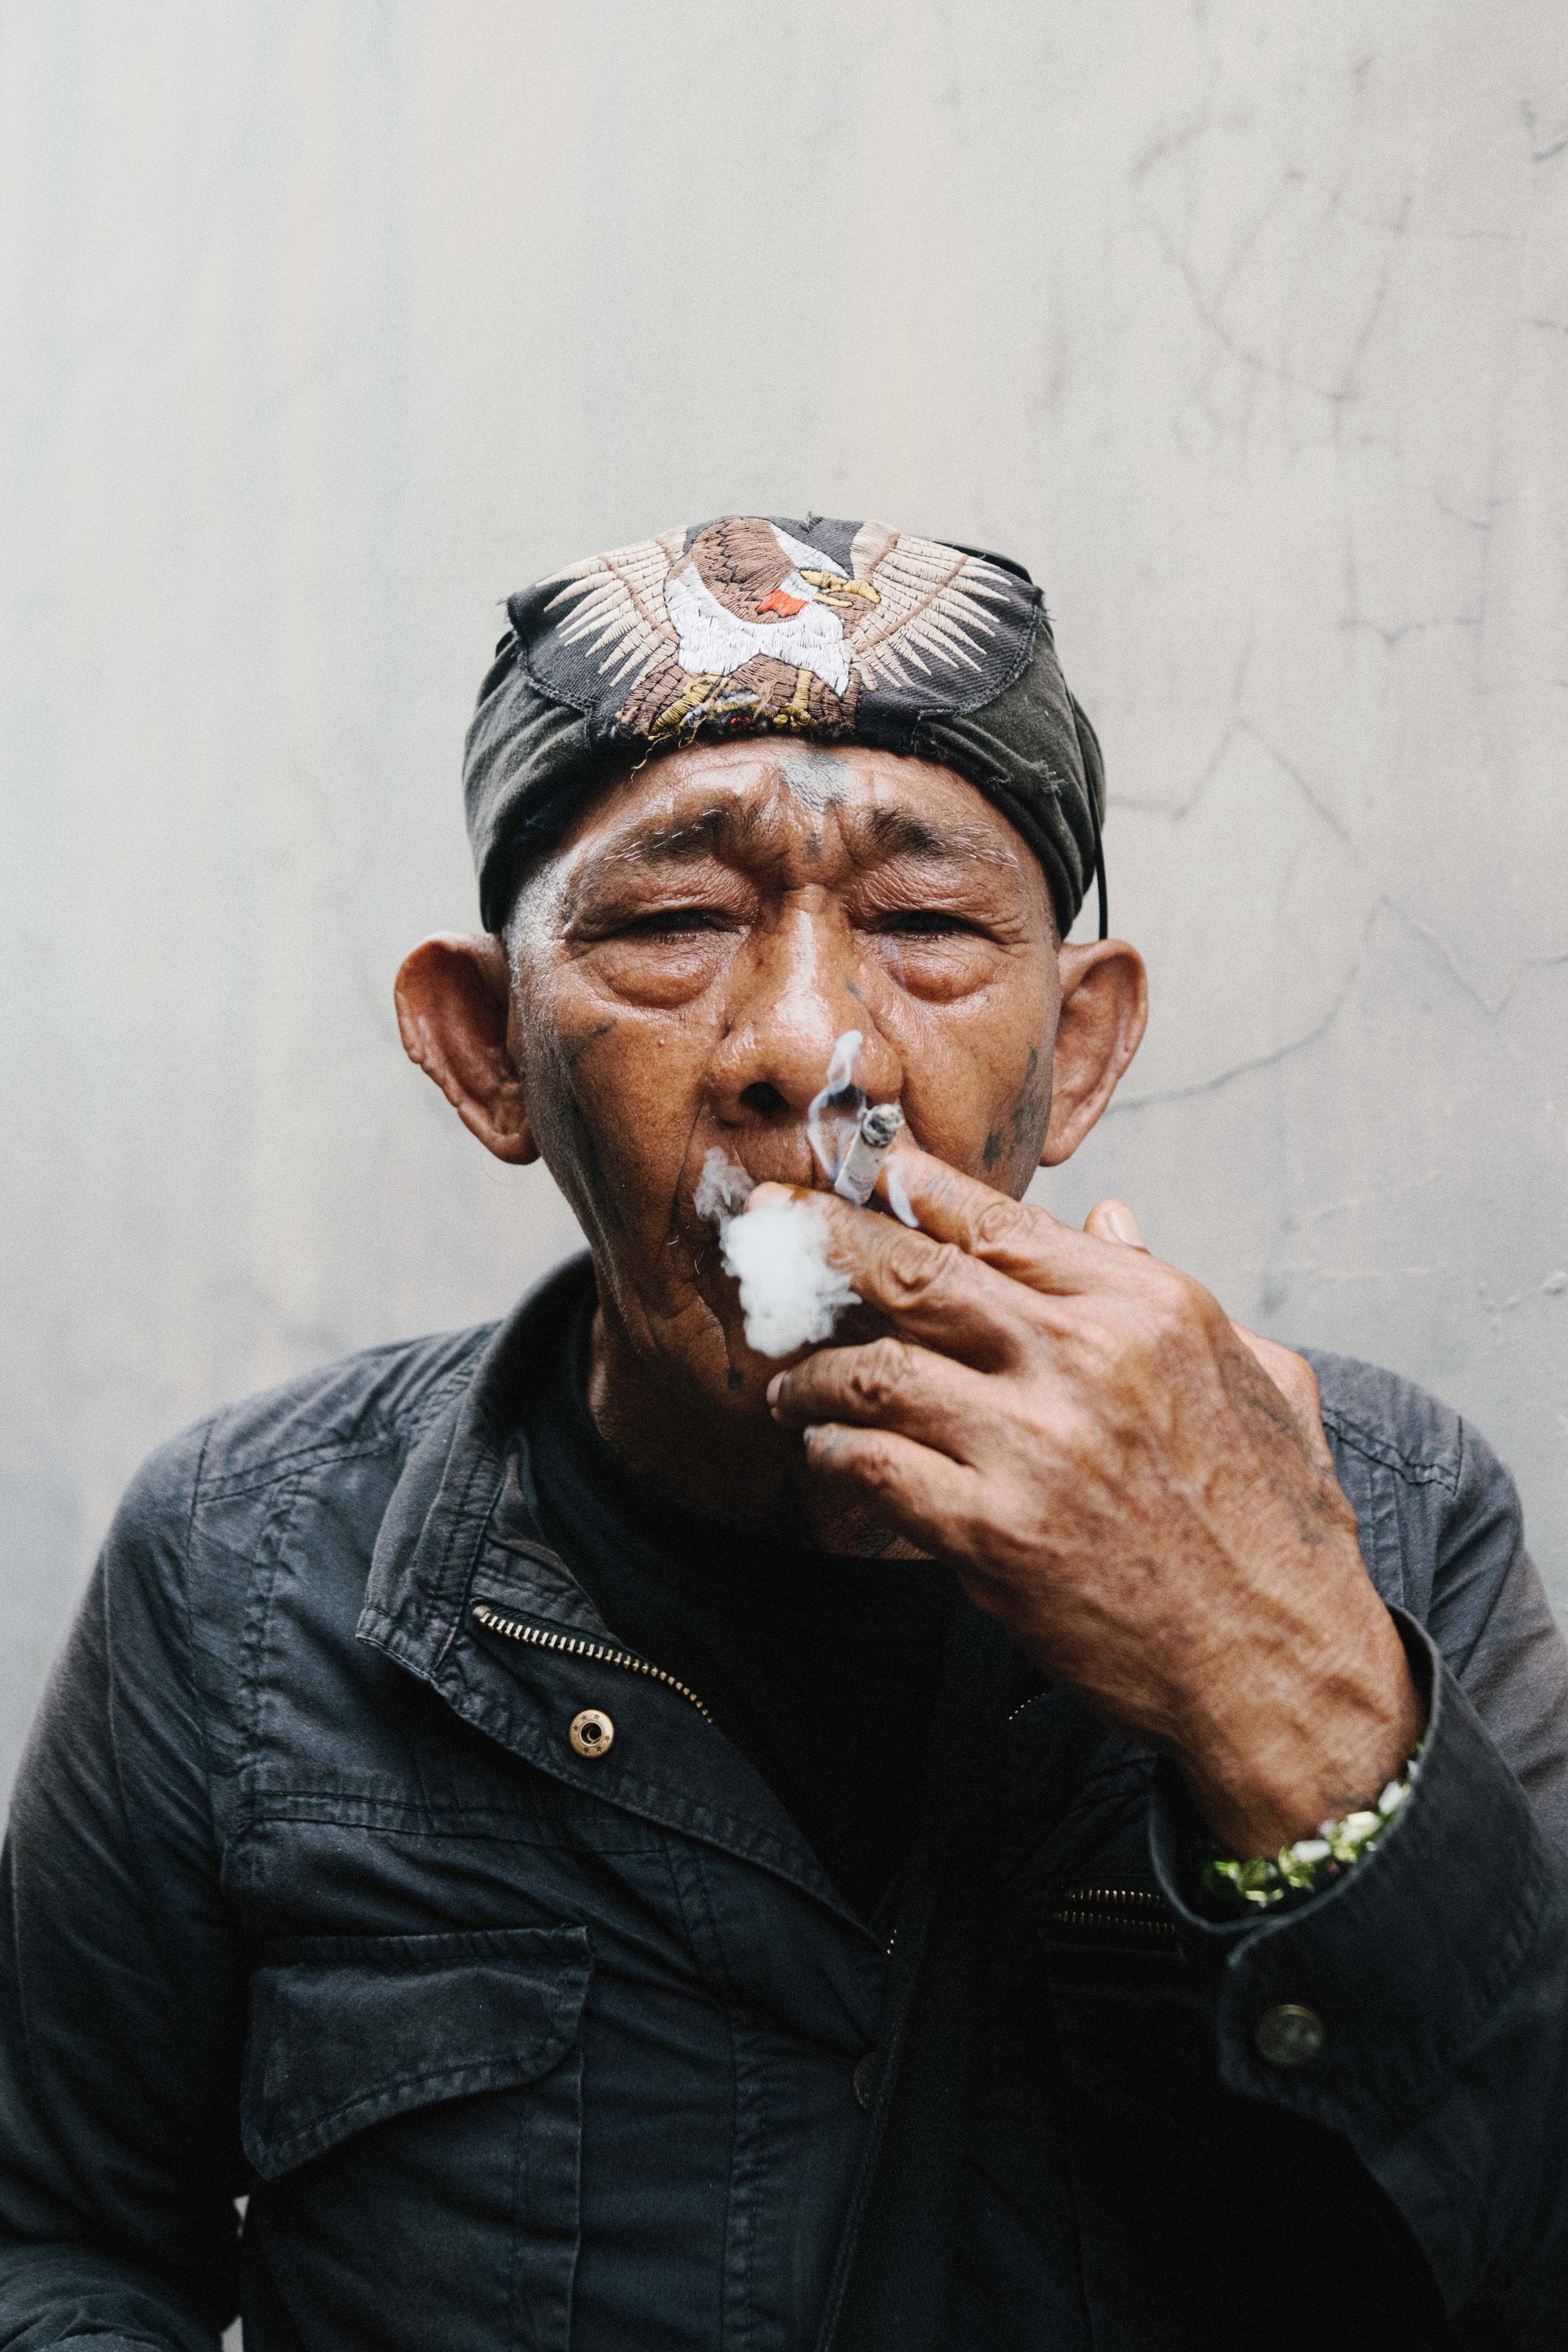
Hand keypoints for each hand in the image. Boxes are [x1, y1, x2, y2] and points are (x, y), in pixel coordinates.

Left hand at [762, 1151, 1422, 1855]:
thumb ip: (1172, 1288)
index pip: (999, 1220)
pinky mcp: (993, 1531)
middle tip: (762, 1229)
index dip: (912, 1188)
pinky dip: (830, 1455)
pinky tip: (821, 1457)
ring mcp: (1035, 1444)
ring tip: (786, 1385)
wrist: (1283, 1670)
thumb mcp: (1259, 1377)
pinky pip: (870, 1466)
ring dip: (812, 1373)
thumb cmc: (1276, 1532)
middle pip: (912, 1271)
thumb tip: (1106, 1215)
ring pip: (873, 1369)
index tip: (860, 1169)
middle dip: (821, 1240)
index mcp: (1148, 1309)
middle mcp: (1086, 1358)